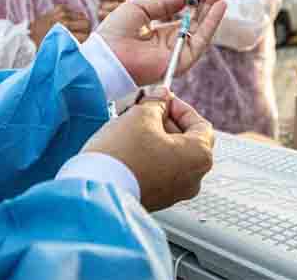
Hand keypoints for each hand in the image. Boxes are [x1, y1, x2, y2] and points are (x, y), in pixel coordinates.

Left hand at [30, 5, 90, 44]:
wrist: (27, 40)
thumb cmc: (44, 49)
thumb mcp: (60, 52)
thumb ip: (73, 47)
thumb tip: (87, 45)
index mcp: (66, 35)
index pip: (86, 35)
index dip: (86, 40)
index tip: (83, 43)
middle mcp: (65, 22)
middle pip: (86, 23)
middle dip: (85, 30)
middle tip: (81, 35)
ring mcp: (62, 13)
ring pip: (82, 15)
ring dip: (79, 22)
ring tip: (73, 29)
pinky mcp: (59, 8)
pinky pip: (72, 10)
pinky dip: (71, 16)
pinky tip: (65, 22)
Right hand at [81, 87, 214, 210]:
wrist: (97, 189)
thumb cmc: (123, 155)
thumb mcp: (141, 115)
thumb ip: (156, 102)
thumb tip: (161, 96)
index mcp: (199, 156)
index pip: (200, 124)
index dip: (180, 107)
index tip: (163, 100)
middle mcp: (193, 178)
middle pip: (187, 141)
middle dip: (166, 122)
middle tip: (145, 110)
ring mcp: (176, 192)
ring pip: (172, 156)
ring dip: (156, 138)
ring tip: (133, 127)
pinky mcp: (157, 199)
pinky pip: (160, 172)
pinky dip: (150, 157)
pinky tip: (130, 147)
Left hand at [97, 0, 225, 84]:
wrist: (106, 53)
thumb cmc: (115, 32)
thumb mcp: (140, 8)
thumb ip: (164, 3)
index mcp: (159, 34)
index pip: (183, 15)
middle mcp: (170, 44)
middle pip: (196, 21)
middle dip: (207, 1)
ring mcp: (177, 54)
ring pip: (202, 30)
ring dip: (213, 9)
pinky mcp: (181, 62)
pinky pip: (201, 41)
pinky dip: (212, 23)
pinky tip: (219, 7)